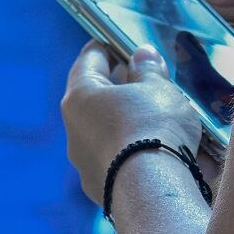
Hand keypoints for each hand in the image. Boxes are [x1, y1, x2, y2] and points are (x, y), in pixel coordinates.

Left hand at [63, 43, 205, 208]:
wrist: (152, 191)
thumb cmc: (153, 128)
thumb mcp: (159, 88)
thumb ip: (149, 70)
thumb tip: (142, 55)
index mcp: (81, 96)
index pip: (89, 60)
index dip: (105, 47)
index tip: (115, 42)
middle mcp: (74, 129)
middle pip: (95, 98)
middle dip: (119, 86)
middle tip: (141, 76)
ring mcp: (84, 163)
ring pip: (105, 132)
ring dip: (126, 120)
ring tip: (156, 115)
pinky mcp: (100, 188)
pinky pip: (117, 160)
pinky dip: (132, 150)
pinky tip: (155, 149)